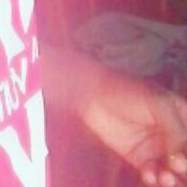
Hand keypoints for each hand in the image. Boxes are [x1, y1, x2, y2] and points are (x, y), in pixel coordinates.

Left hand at [80, 69, 186, 185]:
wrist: (93, 96)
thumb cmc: (128, 92)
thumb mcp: (159, 105)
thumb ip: (175, 130)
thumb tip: (182, 159)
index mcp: (182, 117)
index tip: (183, 157)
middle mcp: (172, 136)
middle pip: (185, 159)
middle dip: (185, 168)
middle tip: (176, 166)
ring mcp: (157, 149)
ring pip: (173, 172)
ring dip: (171, 179)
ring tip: (164, 177)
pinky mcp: (140, 159)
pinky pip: (153, 175)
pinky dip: (153, 178)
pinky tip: (148, 174)